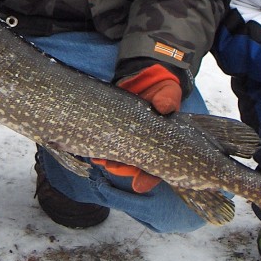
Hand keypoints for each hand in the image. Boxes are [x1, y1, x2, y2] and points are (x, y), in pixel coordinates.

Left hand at [91, 64, 186, 192]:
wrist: (144, 76)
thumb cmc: (162, 89)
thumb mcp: (169, 92)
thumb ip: (169, 99)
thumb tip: (162, 107)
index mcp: (161, 142)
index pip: (157, 166)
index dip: (148, 177)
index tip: (139, 185)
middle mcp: (144, 143)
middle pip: (134, 164)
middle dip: (123, 168)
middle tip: (112, 167)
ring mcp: (129, 136)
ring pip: (119, 156)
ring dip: (109, 160)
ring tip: (99, 159)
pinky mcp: (114, 127)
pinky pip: (107, 141)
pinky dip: (100, 146)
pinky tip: (91, 149)